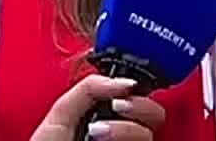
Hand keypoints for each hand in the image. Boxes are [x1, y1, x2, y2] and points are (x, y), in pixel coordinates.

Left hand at [30, 75, 165, 140]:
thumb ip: (90, 88)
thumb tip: (125, 82)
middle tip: (117, 107)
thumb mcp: (61, 113)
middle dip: (139, 106)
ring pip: (150, 134)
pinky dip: (127, 136)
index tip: (125, 87)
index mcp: (105, 118)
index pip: (137, 99)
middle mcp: (119, 136)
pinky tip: (101, 140)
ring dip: (127, 128)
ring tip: (98, 132)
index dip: (137, 90)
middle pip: (154, 115)